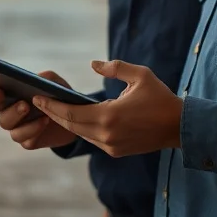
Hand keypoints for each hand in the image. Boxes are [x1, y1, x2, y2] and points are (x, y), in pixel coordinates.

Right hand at [0, 71, 78, 150]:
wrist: (73, 118)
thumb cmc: (56, 95)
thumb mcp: (53, 81)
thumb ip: (43, 78)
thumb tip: (34, 81)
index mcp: (8, 92)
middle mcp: (7, 109)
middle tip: (0, 93)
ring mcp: (16, 126)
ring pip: (5, 123)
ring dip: (14, 114)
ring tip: (26, 106)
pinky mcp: (28, 140)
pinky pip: (24, 138)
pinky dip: (33, 128)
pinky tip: (44, 120)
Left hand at [32, 60, 181, 157]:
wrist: (179, 127)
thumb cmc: (160, 98)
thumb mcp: (140, 75)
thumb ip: (114, 68)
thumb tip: (93, 64)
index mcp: (109, 116)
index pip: (71, 113)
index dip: (52, 106)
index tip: (37, 97)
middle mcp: (107, 135)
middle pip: (71, 125)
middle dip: (53, 114)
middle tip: (37, 102)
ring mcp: (111, 146)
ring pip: (80, 133)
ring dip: (66, 122)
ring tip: (51, 109)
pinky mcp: (116, 151)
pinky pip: (92, 139)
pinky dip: (81, 128)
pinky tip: (73, 118)